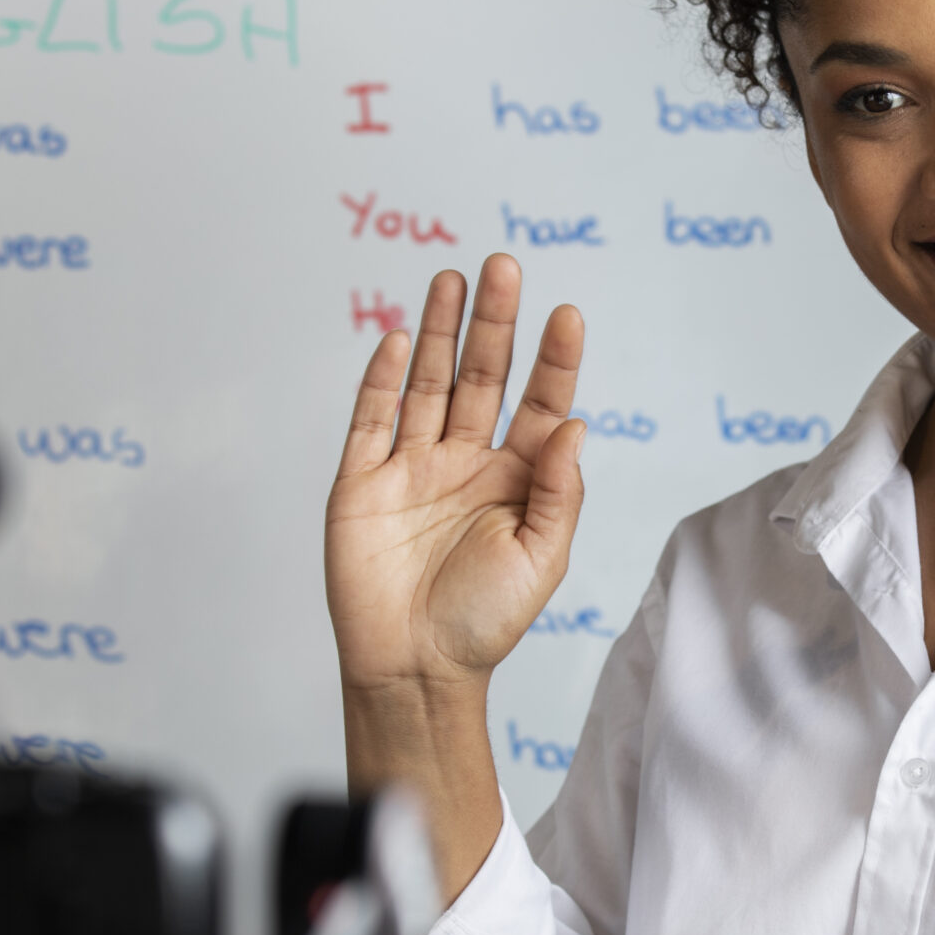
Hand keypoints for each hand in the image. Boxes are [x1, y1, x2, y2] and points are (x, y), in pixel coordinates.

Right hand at [325, 256, 584, 901]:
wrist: (414, 669)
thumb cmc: (483, 623)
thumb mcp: (542, 558)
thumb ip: (559, 489)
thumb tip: (573, 420)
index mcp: (515, 479)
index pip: (538, 403)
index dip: (553, 359)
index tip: (567, 314)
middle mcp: (464, 463)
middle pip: (483, 377)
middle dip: (495, 323)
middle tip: (505, 265)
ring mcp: (411, 468)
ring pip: (428, 384)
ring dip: (442, 332)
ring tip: (454, 277)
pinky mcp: (361, 483)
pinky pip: (371, 419)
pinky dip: (383, 377)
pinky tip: (402, 337)